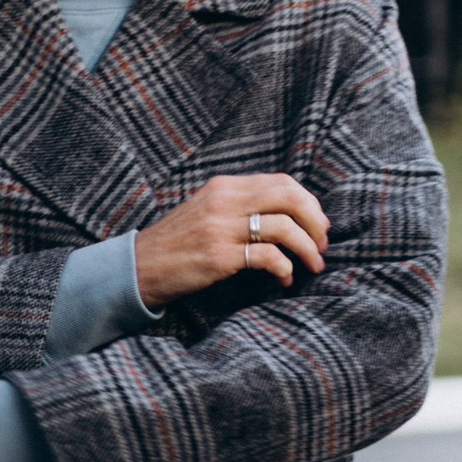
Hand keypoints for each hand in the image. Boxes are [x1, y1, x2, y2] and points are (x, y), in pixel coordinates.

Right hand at [135, 173, 329, 308]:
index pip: (283, 182)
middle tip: (323, 245)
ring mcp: (221, 228)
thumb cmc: (179, 242)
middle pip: (291, 199)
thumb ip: (242, 203)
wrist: (138, 267)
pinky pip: (269, 257)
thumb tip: (290, 211)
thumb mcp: (208, 209)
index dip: (310, 203)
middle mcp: (224, 201)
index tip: (319, 225)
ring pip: (285, 228)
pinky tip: (286, 279)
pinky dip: (286, 269)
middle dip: (316, 223)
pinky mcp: (219, 256)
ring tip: (313, 265)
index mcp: (225, 186)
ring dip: (308, 249)